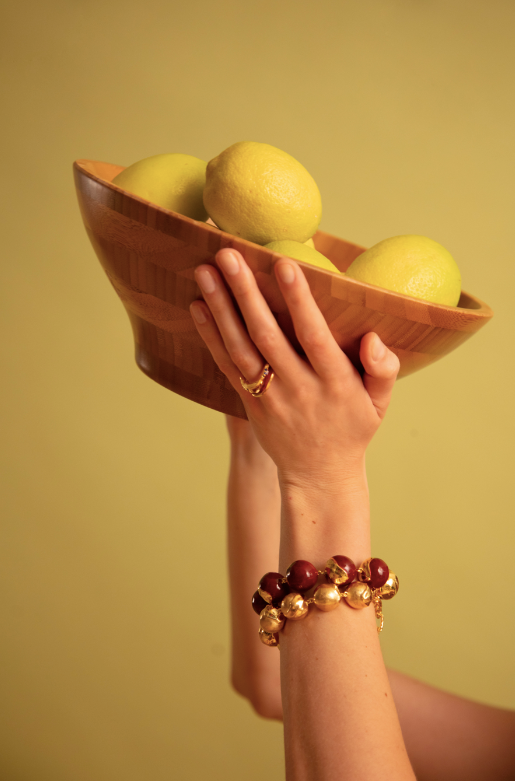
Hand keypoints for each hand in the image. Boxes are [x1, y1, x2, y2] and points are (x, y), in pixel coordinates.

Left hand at [191, 249, 399, 492]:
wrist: (319, 476)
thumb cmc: (353, 429)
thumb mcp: (380, 404)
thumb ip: (383, 369)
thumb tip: (373, 337)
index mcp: (335, 383)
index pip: (314, 336)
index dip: (299, 301)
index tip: (284, 264)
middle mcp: (299, 388)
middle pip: (267, 336)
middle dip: (246, 293)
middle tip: (229, 253)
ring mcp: (270, 397)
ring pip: (240, 348)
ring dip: (221, 308)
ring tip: (205, 271)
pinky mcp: (250, 404)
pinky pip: (227, 367)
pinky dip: (210, 337)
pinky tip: (198, 307)